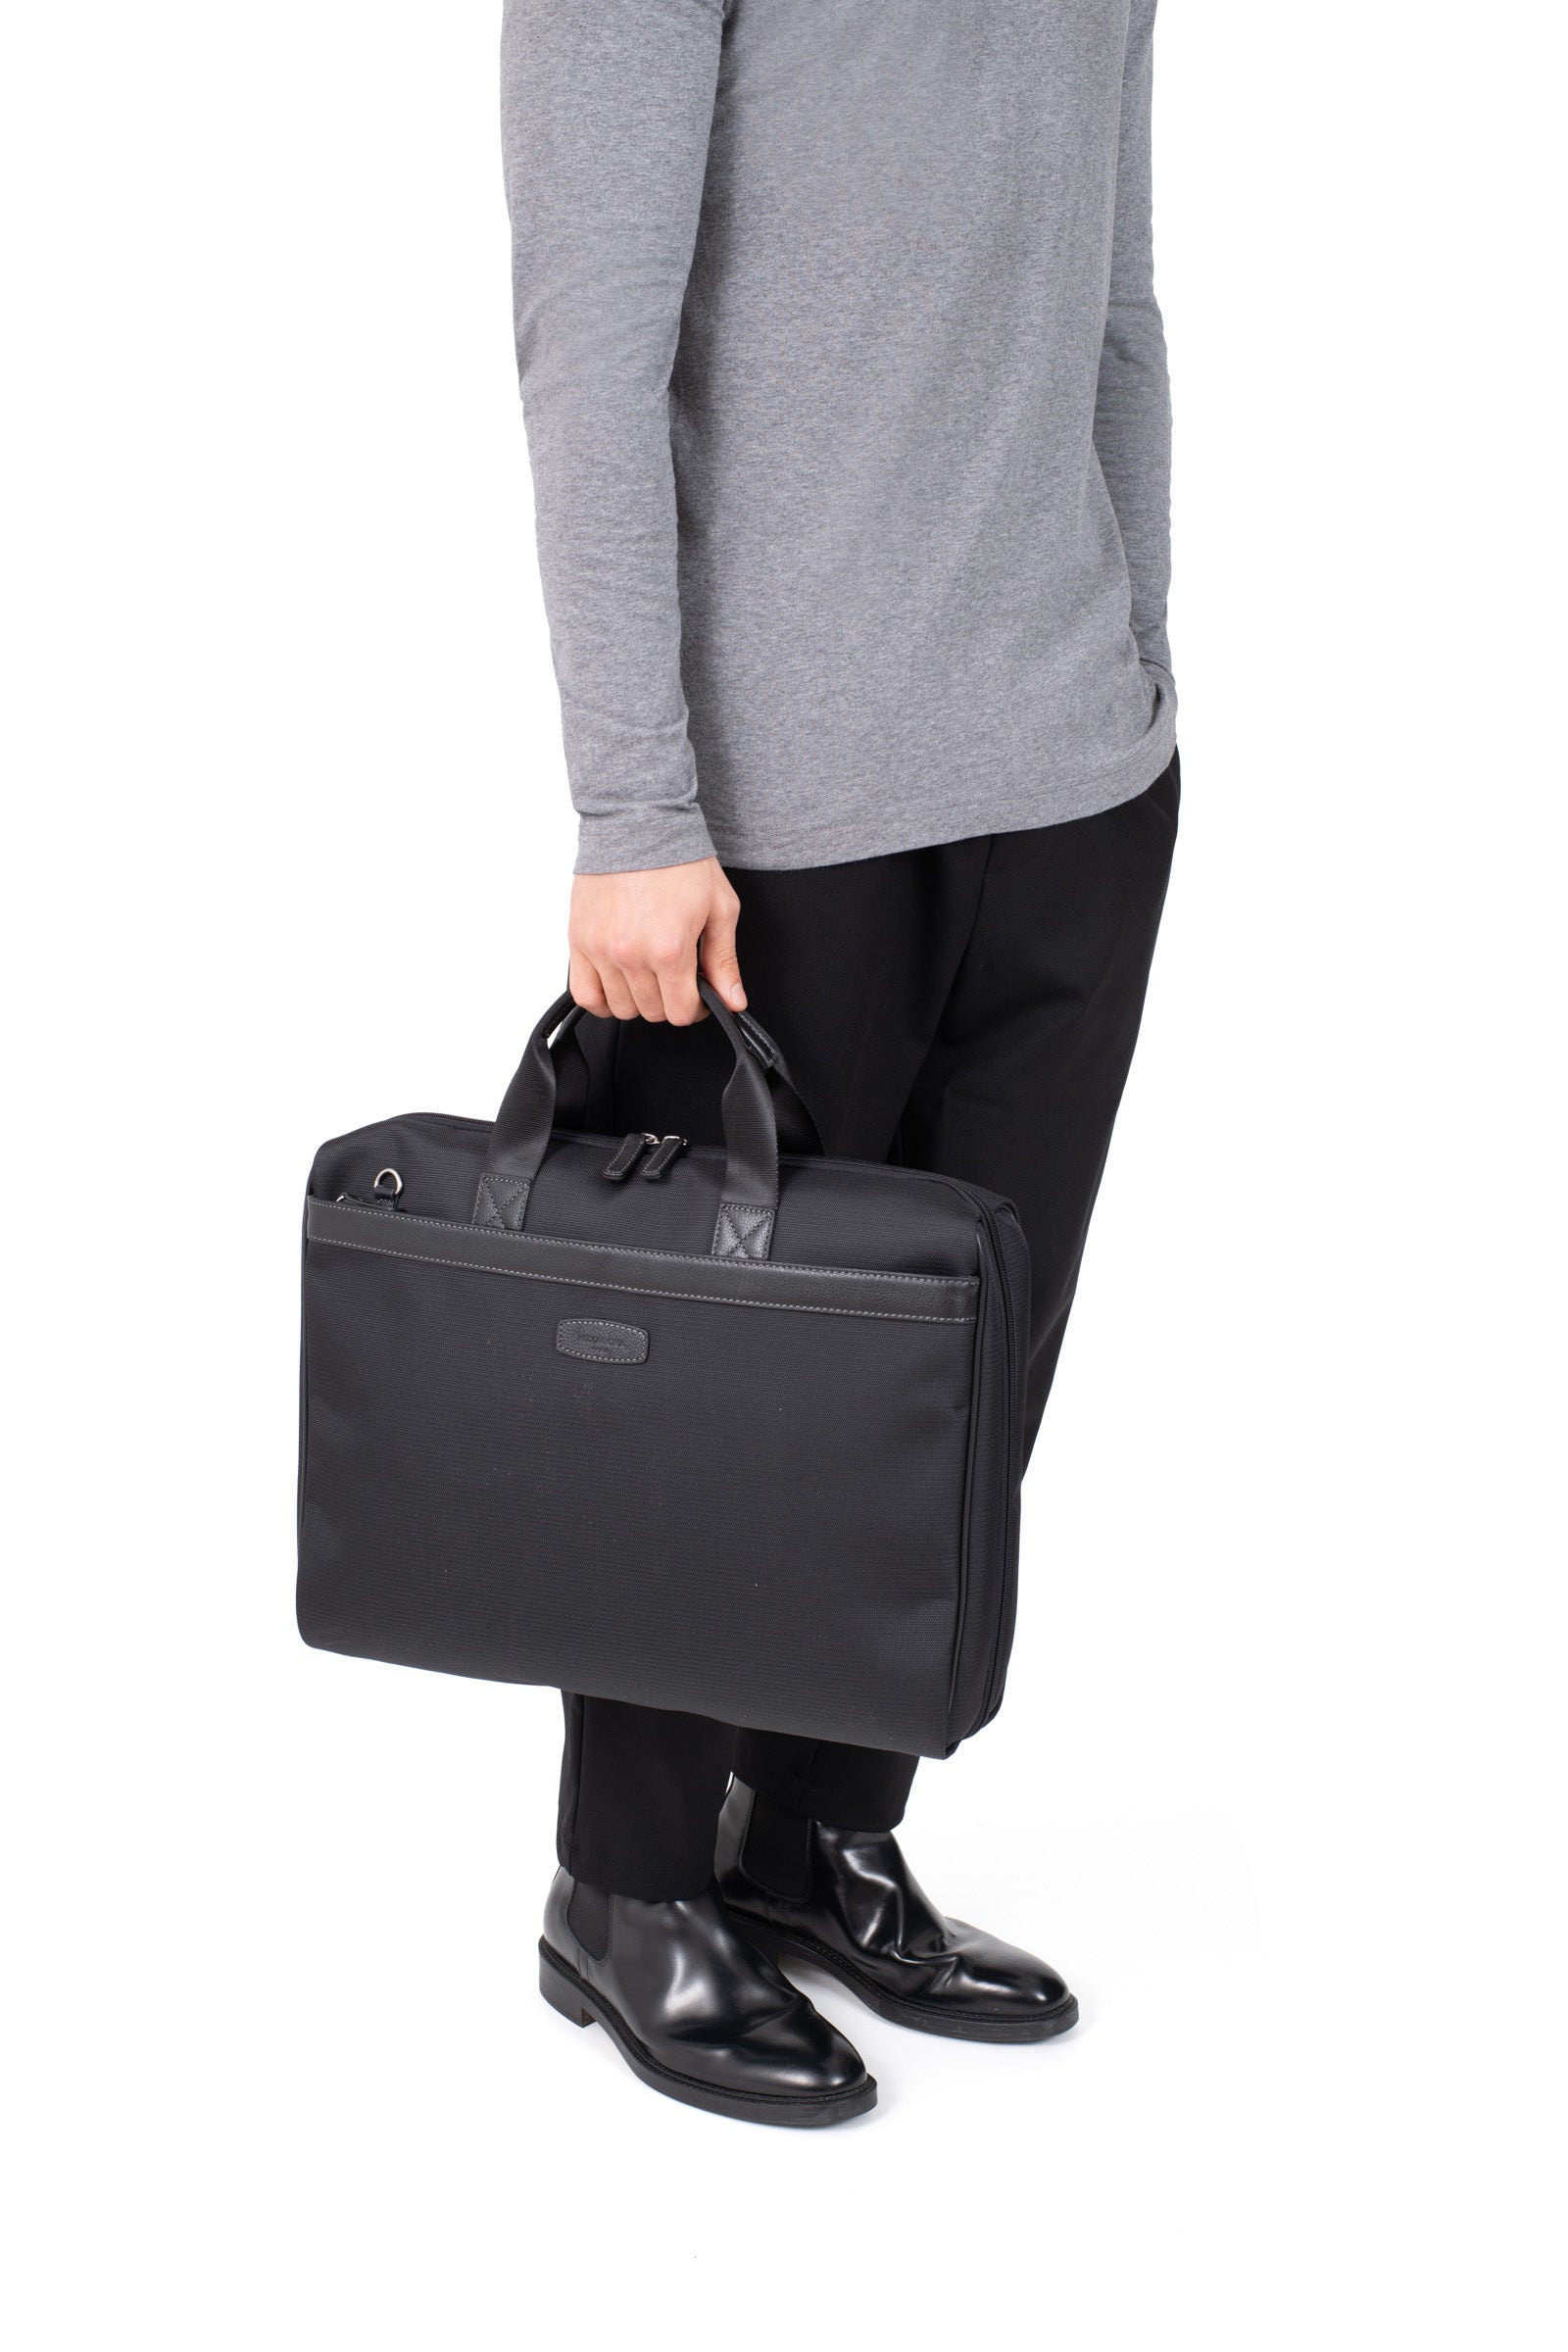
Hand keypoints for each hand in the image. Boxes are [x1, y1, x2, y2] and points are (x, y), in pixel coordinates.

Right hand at [568, 856, 744, 1026]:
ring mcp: (601, 950)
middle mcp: (632, 954)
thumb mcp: (719, 909)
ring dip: (638, 1000)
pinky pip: (585, 994)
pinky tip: (616, 987)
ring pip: (620, 1008)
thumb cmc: (679, 860)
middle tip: (676, 979)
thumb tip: (733, 1001)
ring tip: (648, 976)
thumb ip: (724, 961)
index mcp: (670, 950)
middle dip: (670, 1002)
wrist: (639, 823)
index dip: (696, 1008)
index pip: (681, 1012)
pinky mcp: (578, 941)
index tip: (697, 995)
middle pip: (652, 1012)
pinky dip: (601, 1000)